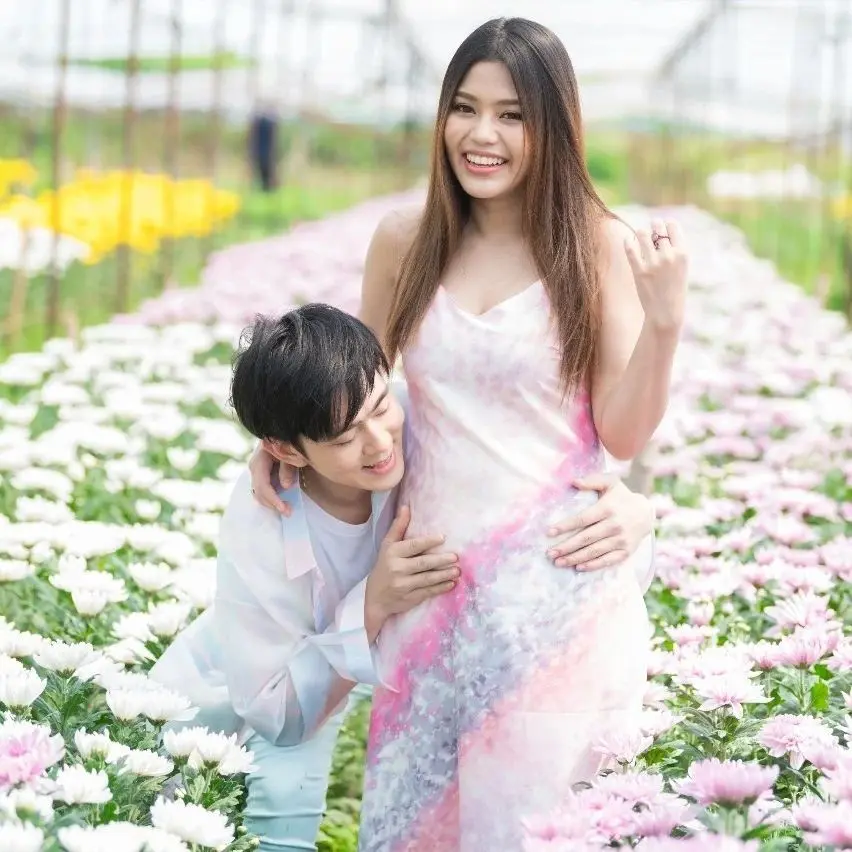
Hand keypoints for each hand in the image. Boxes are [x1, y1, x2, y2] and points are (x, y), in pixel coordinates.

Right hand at [248, 443, 296, 515]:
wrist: (287, 433)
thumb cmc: (291, 441)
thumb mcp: (293, 452)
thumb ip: (288, 467)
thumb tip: (285, 486)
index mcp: (261, 458)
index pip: (263, 485)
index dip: (273, 499)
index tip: (285, 509)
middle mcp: (255, 465)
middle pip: (258, 491)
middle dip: (272, 504)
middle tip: (288, 512)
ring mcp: (257, 470)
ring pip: (258, 492)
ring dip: (271, 502)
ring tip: (286, 509)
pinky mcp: (261, 473)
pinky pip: (262, 489)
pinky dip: (270, 498)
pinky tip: (281, 502)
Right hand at [364, 505, 458, 639]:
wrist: (375, 598)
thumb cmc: (384, 566)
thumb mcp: (387, 546)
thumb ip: (398, 527)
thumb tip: (406, 507)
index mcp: (393, 553)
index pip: (413, 546)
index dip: (428, 541)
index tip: (443, 538)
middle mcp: (397, 569)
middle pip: (423, 563)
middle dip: (441, 560)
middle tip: (455, 557)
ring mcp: (404, 585)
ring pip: (427, 579)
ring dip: (444, 575)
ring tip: (457, 571)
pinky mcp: (410, 598)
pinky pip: (428, 592)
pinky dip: (440, 588)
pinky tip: (451, 583)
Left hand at [546, 474, 654, 570]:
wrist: (647, 513)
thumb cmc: (622, 497)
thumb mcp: (611, 483)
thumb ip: (592, 480)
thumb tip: (573, 481)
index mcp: (607, 509)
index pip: (582, 519)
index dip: (565, 526)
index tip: (549, 532)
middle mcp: (614, 525)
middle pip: (586, 538)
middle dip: (566, 547)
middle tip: (550, 553)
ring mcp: (621, 540)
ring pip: (594, 551)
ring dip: (575, 558)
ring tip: (559, 562)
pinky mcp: (626, 552)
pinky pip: (607, 561)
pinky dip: (593, 565)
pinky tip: (578, 568)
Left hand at [624, 218, 687, 332]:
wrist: (665, 312)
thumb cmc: (674, 289)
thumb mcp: (681, 267)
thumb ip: (674, 250)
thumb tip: (660, 232)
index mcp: (683, 254)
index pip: (673, 225)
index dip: (666, 224)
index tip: (663, 226)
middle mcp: (668, 256)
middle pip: (657, 226)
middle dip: (653, 226)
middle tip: (651, 232)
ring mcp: (653, 263)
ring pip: (642, 233)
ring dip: (641, 234)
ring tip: (641, 238)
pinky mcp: (639, 270)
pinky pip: (630, 248)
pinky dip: (628, 242)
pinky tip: (628, 241)